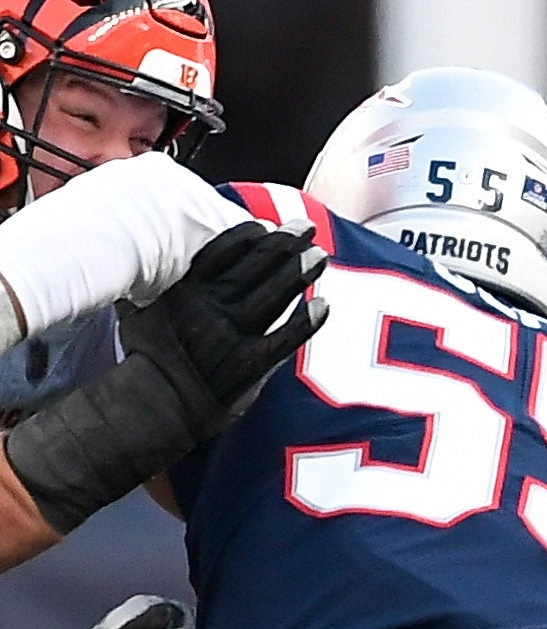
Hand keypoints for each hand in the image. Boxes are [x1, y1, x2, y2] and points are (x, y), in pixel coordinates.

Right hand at [2, 222, 326, 532]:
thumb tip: (140, 244)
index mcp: (186, 289)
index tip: (265, 224)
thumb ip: (153, 278)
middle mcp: (212, 307)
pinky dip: (307, 321)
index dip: (248, 234)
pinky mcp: (252, 364)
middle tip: (306, 225)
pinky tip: (324, 305)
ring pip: (275, 295)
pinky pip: (286, 338)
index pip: (222, 251)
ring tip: (321, 255)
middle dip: (284, 242)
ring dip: (301, 273)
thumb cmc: (149, 353)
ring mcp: (233, 335)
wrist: (155, 404)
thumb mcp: (140, 306)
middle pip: (257, 266)